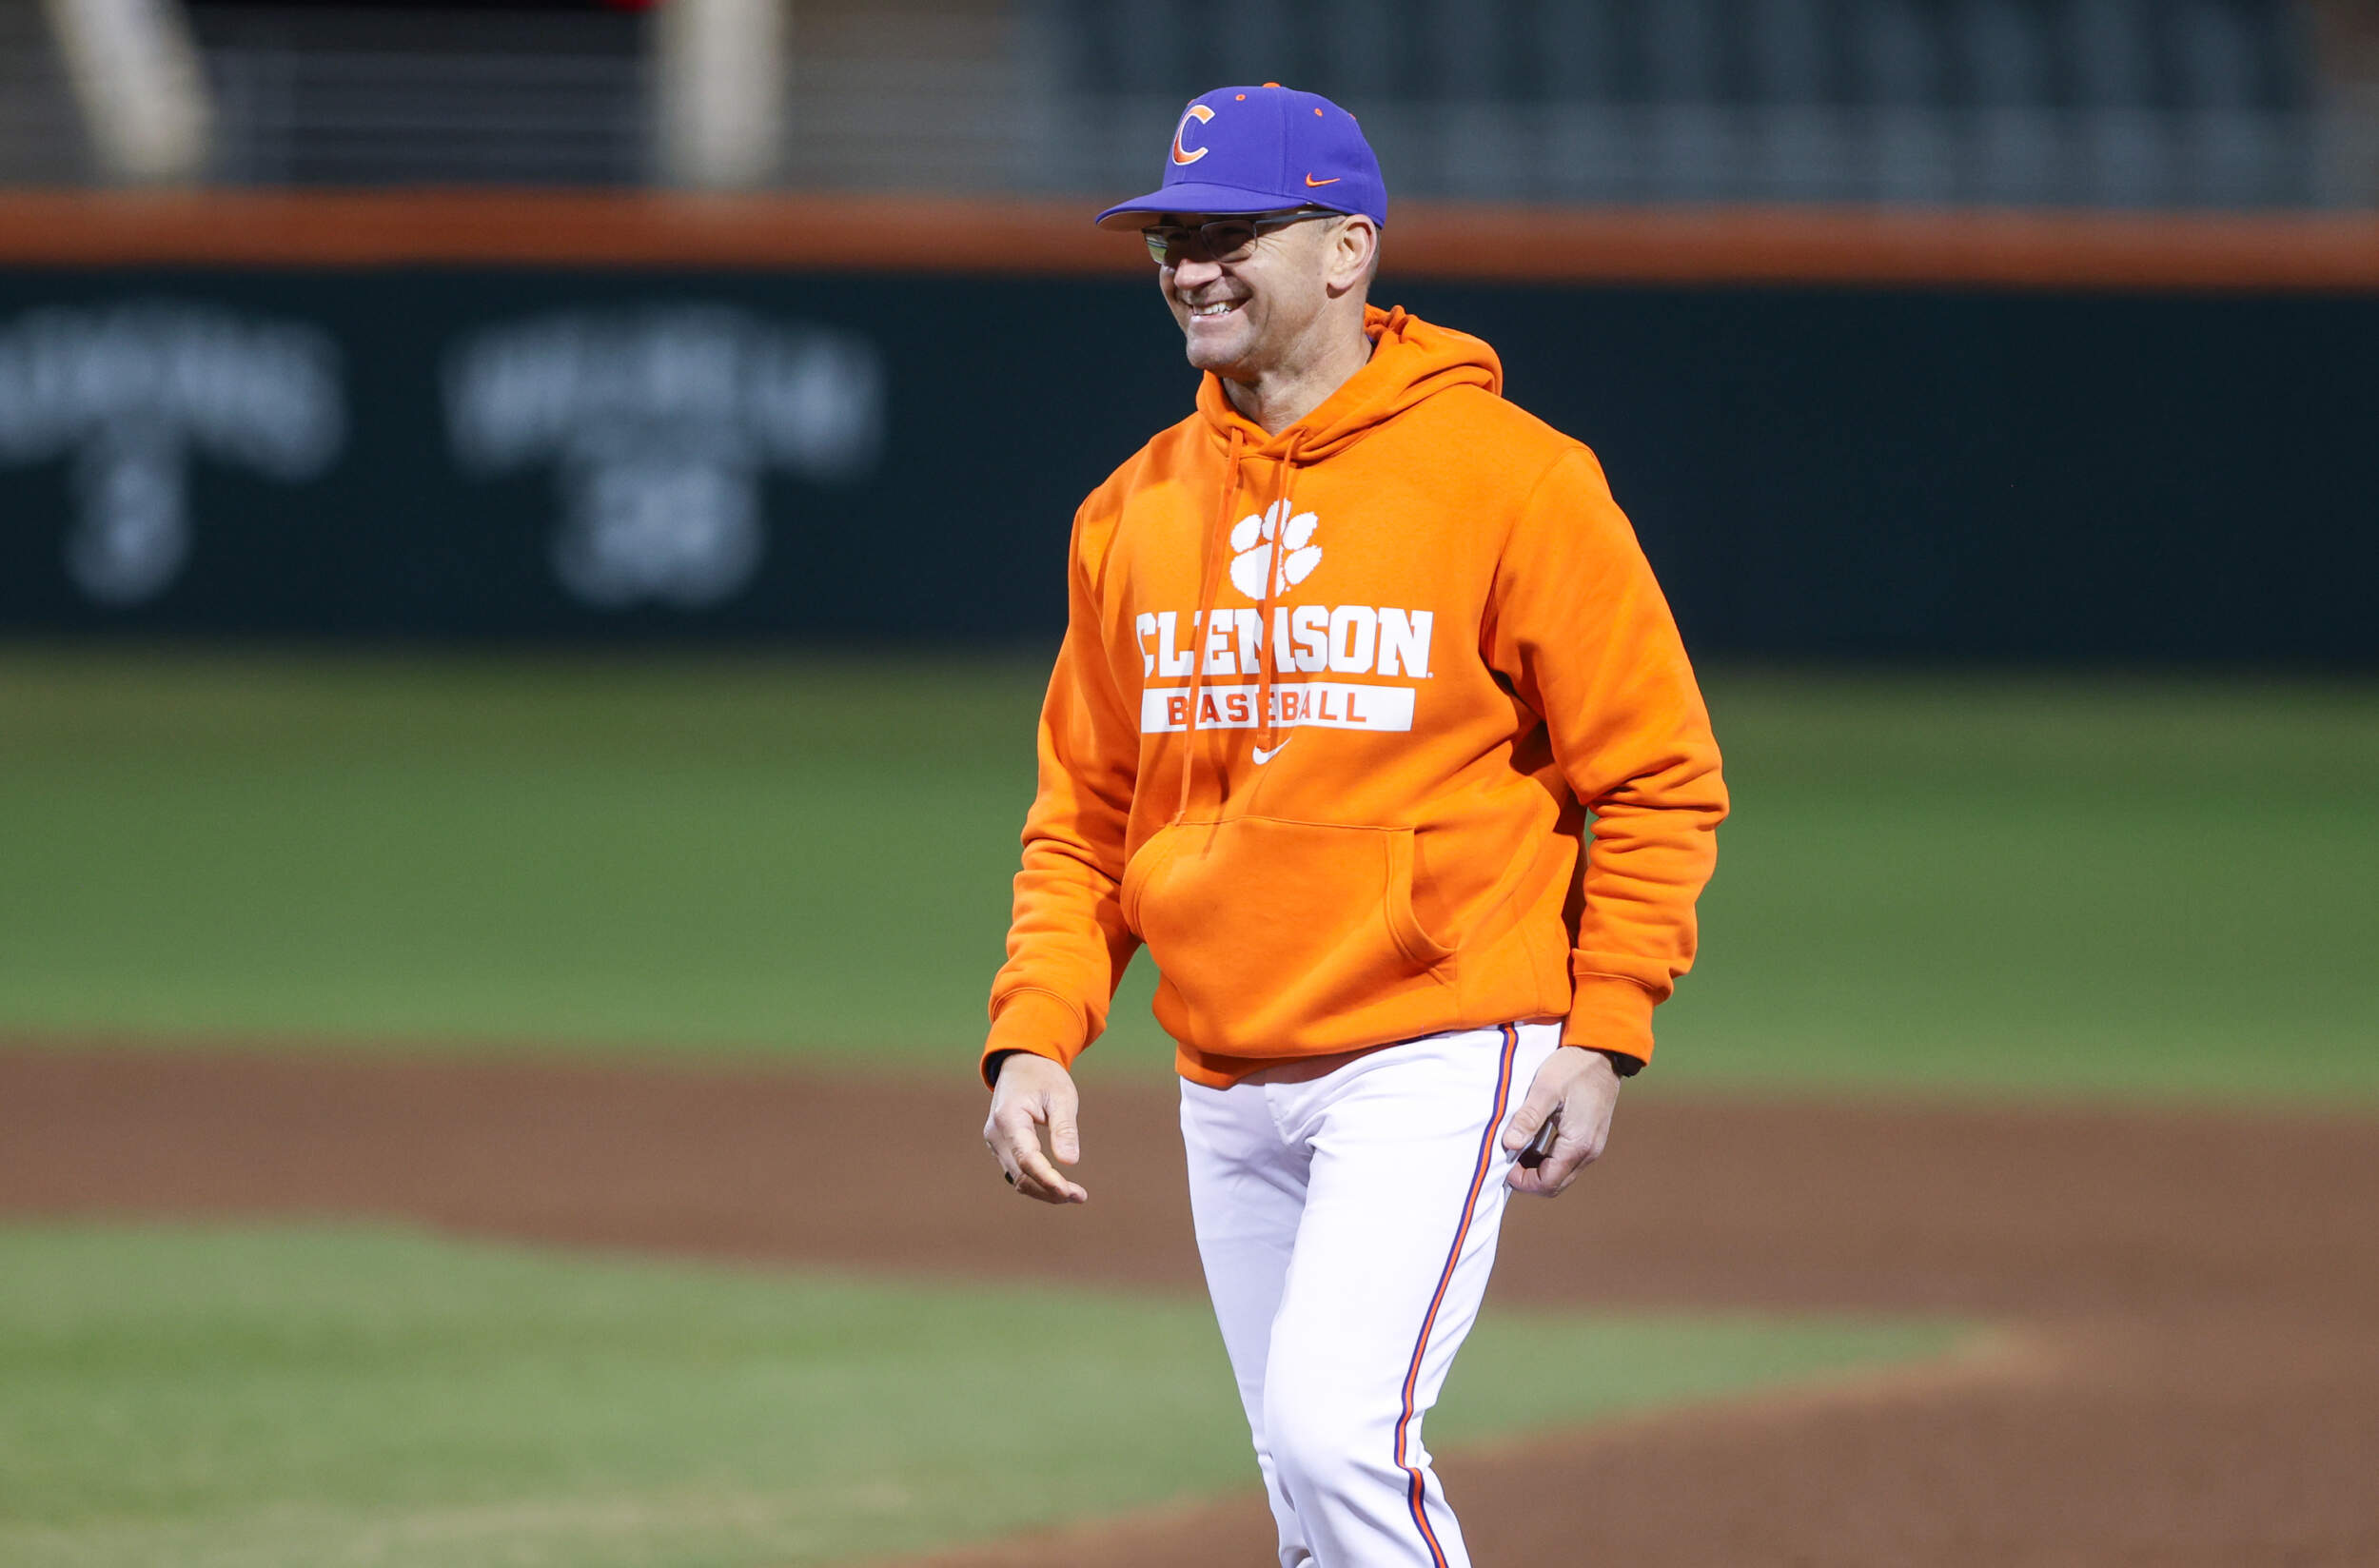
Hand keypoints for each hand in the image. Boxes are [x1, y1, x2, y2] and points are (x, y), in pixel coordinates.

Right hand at [983, 1053, 1087, 1204]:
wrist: (1022, 1065)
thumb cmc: (1044, 1077)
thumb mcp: (1062, 1096)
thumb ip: (1064, 1128)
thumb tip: (1070, 1162)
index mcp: (1009, 1117)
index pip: (1027, 1158)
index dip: (1047, 1179)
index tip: (1069, 1192)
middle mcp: (995, 1134)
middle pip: (1021, 1174)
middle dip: (1050, 1190)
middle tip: (1080, 1196)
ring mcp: (995, 1142)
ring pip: (1017, 1178)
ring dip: (1044, 1191)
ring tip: (1075, 1195)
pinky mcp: (1001, 1148)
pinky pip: (1017, 1172)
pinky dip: (1037, 1182)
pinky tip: (1059, 1186)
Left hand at [1500, 1045, 1621, 1196]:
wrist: (1603, 1052)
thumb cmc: (1573, 1067)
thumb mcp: (1545, 1089)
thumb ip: (1528, 1118)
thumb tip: (1509, 1144)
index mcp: (1577, 1144)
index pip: (1548, 1182)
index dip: (1522, 1181)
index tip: (1504, 1164)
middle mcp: (1589, 1151)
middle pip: (1556, 1184)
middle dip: (1529, 1179)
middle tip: (1508, 1159)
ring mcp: (1594, 1145)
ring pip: (1563, 1174)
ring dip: (1539, 1170)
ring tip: (1518, 1149)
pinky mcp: (1593, 1137)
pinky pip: (1569, 1161)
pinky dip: (1550, 1160)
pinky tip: (1535, 1142)